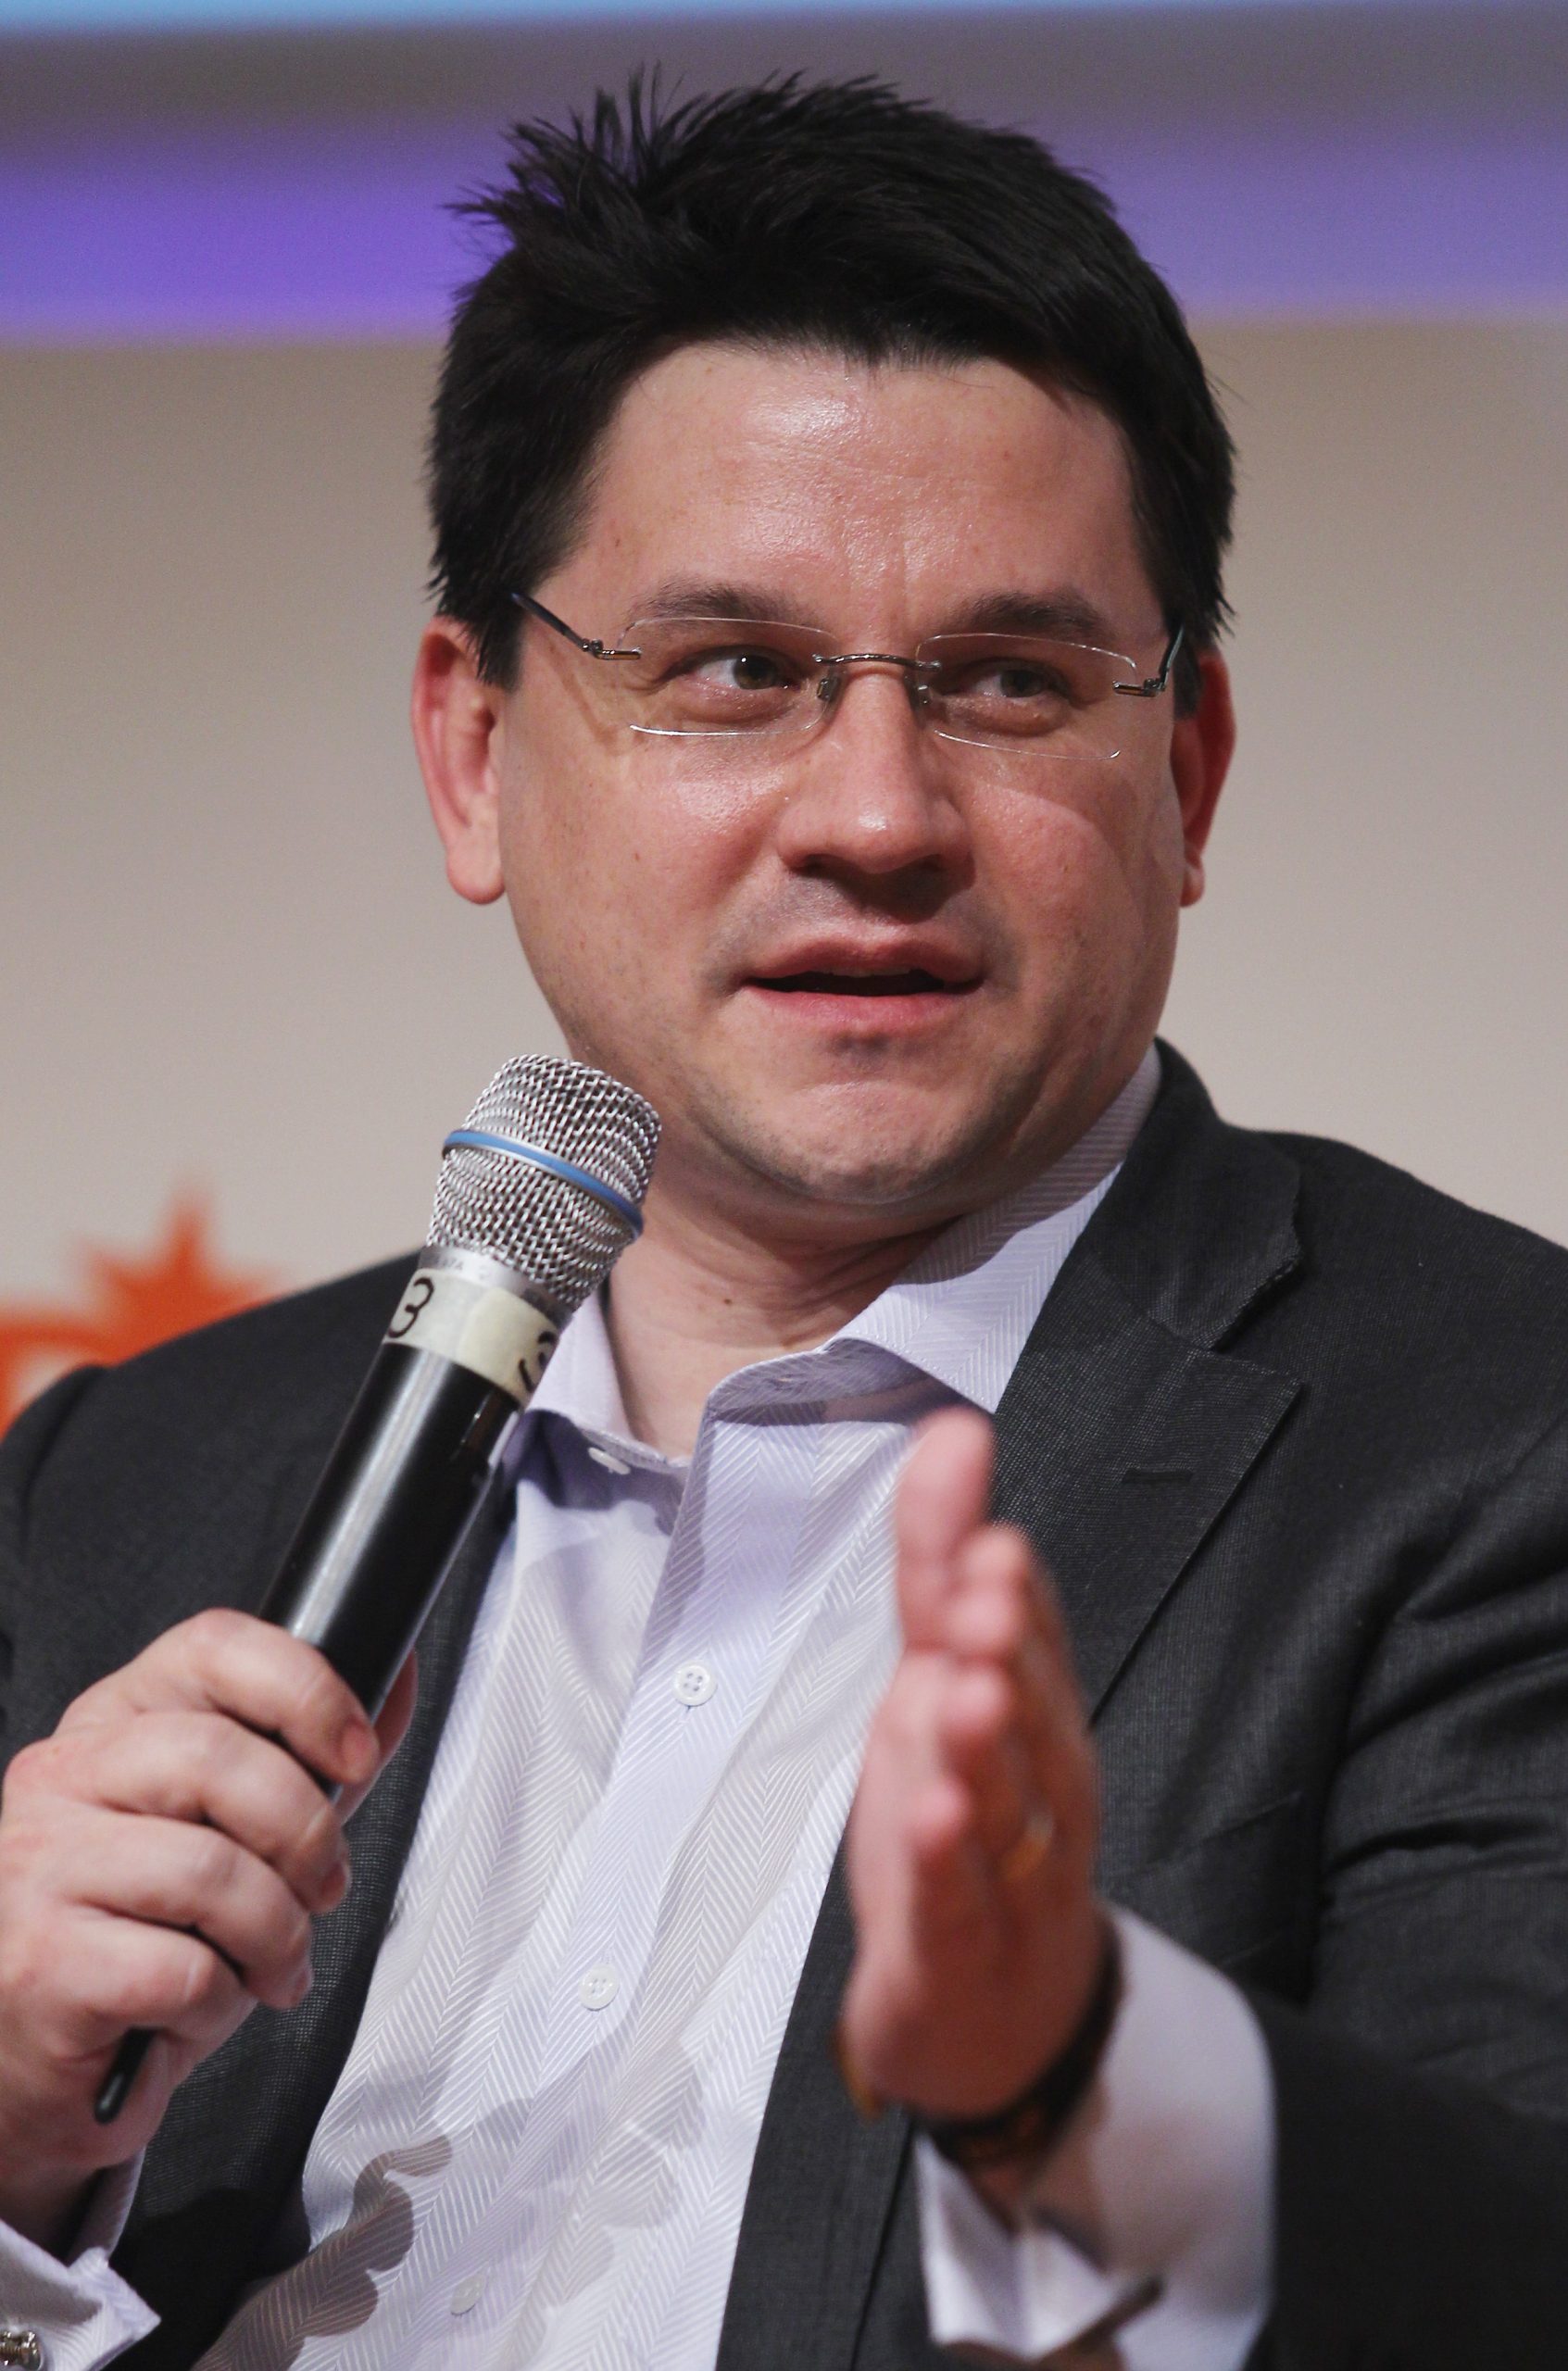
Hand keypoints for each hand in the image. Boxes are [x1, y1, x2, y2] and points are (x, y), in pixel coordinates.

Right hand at [0, 1611, 414, 2250]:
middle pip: (218, 1757)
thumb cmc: (144, 1937)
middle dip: (305, 1832)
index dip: (305, 1691)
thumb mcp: (237, 1829)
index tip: (355, 1753)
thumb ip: (310, 1759)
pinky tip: (203, 2006)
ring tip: (273, 1961)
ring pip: (209, 1868)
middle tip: (321, 1886)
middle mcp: (61, 1776)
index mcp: (113, 1722)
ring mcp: (38, 1866)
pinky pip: (180, 1967)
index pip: (212, 1647)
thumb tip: (393, 1679)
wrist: (47, 2063)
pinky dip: (220, 1999)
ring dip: (275, 1931)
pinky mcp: (42, 1961)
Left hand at [842, 1408, 1102, 2146]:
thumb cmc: (965, 1827)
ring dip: (990, 1746)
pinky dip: (948, 1864)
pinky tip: (935, 1818)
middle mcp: (1040, 1789)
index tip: (988, 1533)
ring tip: (964, 1688)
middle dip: (1014, 1650)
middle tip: (988, 1588)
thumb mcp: (934, 1678)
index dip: (1011, 1590)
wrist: (986, 2017)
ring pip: (1015, 1808)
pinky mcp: (966, 1953)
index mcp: (1031, 1714)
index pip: (1032, 1640)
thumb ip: (938, 1559)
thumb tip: (952, 1426)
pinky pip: (964, 1906)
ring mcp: (1013, 1877)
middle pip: (1036, 1715)